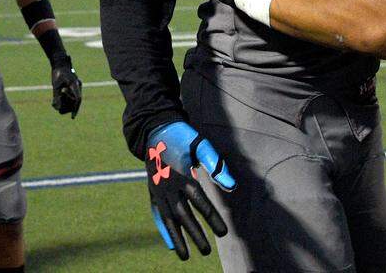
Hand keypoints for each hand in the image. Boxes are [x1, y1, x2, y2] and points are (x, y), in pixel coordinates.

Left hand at [51, 56, 82, 117]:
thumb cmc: (58, 73)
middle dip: (65, 105)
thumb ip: (56, 97)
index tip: (72, 117)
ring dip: (64, 104)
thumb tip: (58, 109)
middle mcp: (78, 87)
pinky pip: (70, 99)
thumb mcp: (55, 85)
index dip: (76, 109)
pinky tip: (56, 100)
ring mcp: (76, 88)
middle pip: (75, 102)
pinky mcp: (73, 89)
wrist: (60, 64)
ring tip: (55, 100)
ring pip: (73, 102)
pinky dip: (63, 101)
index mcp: (75, 84)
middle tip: (55, 101)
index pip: (78, 99)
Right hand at [146, 121, 234, 259]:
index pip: (201, 203)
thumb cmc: (182, 138)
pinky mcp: (153, 192)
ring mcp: (158, 191)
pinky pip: (158, 214)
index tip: (224, 232)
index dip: (212, 218)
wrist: (155, 130)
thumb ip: (215, 164)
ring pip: (168, 219)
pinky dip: (163, 229)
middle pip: (184, 215)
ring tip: (186, 256)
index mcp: (183, 176)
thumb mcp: (200, 145)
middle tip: (207, 251)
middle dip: (195, 234)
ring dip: (178, 238)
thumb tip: (232, 185)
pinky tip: (170, 244)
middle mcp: (168, 187)